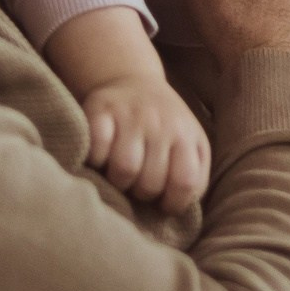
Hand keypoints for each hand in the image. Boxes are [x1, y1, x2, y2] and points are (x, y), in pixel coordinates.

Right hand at [83, 73, 211, 212]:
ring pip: (125, 168)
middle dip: (142, 193)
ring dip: (118, 181)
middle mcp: (161, 123)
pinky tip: (100, 158)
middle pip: (151, 182)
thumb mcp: (190, 142)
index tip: (163, 204)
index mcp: (187, 135)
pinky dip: (96, 159)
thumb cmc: (164, 125)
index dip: (173, 203)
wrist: (132, 78)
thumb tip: (177, 212)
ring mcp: (131, 114)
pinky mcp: (101, 108)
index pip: (185, 183)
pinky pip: (97, 148)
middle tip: (137, 185)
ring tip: (119, 176)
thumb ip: (193, 174)